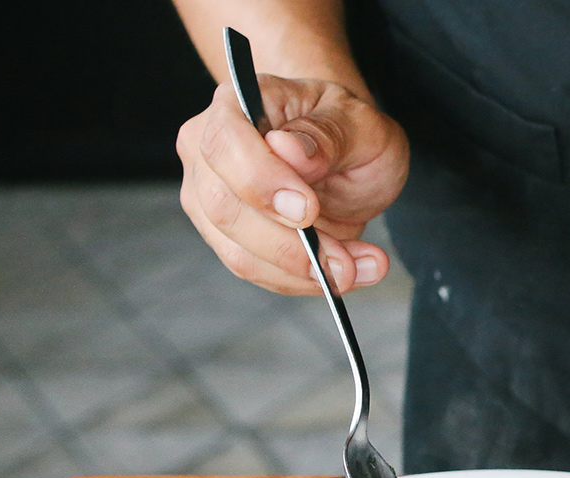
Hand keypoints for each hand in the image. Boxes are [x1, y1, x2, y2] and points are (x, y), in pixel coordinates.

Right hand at [176, 75, 408, 294]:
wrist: (344, 154)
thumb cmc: (348, 129)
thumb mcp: (360, 123)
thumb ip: (329, 134)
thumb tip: (290, 150)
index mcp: (237, 105)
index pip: (224, 144)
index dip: (261, 182)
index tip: (308, 210)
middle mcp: (207, 150)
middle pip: (224, 208)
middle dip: (290, 246)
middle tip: (347, 261)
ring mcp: (209, 196)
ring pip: (239, 252)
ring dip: (304, 272)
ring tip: (362, 268)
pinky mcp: (226, 237)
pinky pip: (258, 271)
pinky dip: (305, 280)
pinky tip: (348, 272)